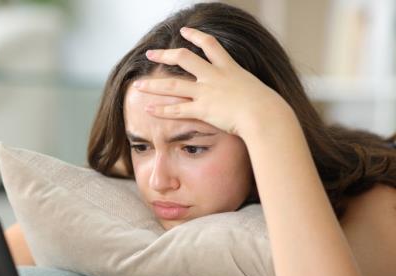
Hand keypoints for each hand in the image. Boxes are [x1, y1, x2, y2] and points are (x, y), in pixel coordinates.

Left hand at [133, 27, 291, 137]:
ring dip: (153, 85)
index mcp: (229, 67)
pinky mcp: (203, 109)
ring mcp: (207, 92)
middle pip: (184, 59)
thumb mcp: (256, 89)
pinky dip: (161, 110)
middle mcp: (214, 76)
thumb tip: (250, 95)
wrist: (265, 114)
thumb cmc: (267, 106)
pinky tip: (148, 109)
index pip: (210, 44)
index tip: (184, 31)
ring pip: (173, 84)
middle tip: (150, 53)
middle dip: (165, 55)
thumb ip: (245, 88)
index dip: (195, 36)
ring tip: (138, 85)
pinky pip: (177, 109)